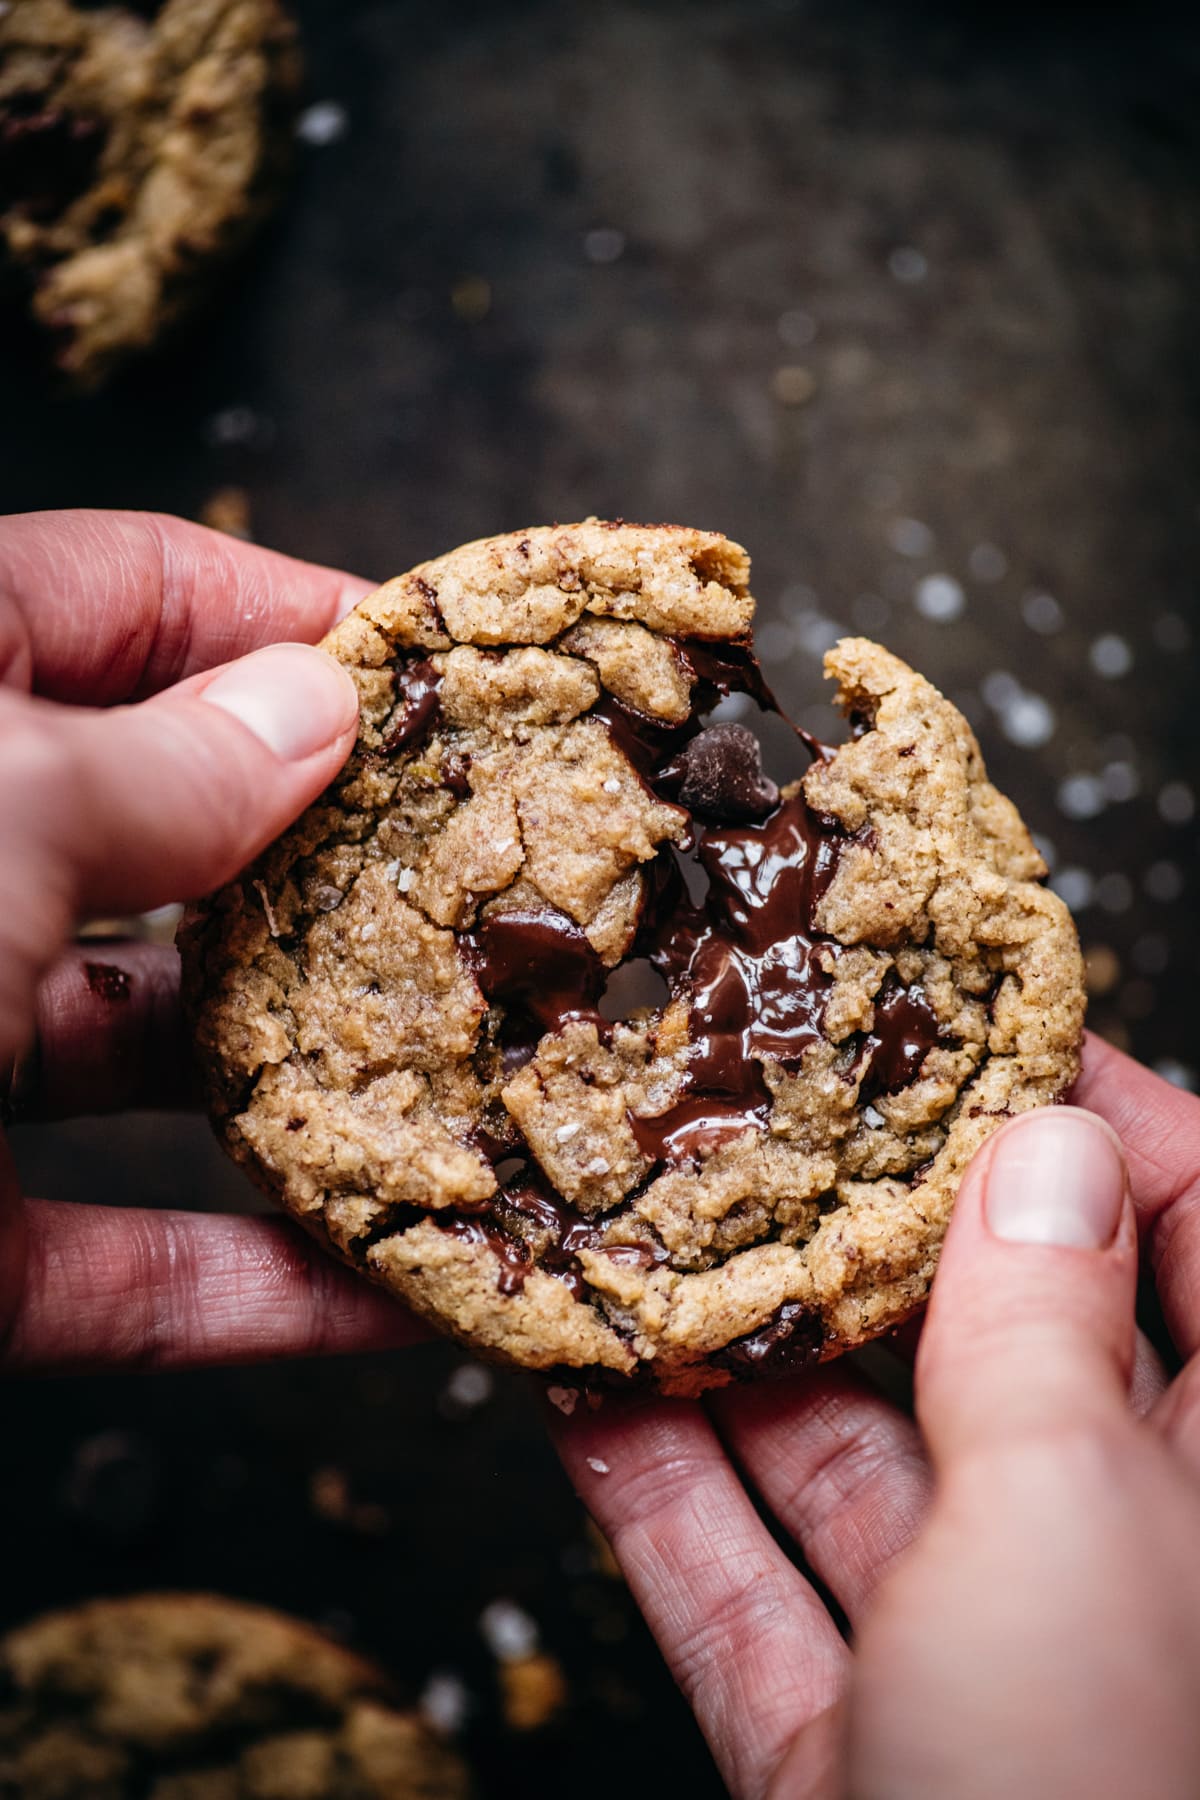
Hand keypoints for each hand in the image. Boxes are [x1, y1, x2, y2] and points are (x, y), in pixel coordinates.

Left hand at [0, 509, 422, 1372]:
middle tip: (503, 870)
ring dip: (328, 1086)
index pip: (133, 594)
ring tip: (497, 1077)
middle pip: (177, 833)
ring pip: (168, 1061)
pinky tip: (410, 1300)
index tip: (445, 668)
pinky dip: (265, 1293)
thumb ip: (162, 766)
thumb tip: (314, 707)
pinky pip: (134, 1265)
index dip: (295, 614)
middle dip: (339, 857)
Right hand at [550, 1036, 1199, 1798]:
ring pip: (850, 1464)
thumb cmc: (1091, 1798)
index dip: (1103, 1120)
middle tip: (776, 1114)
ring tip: (654, 1231)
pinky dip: (667, 1503)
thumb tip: (1045, 1150)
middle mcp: (1111, 1556)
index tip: (983, 1029)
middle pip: (1000, 1341)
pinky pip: (750, 1592)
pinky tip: (588, 1401)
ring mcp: (976, 1656)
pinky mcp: (854, 1744)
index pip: (1196, 1234)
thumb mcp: (1069, 1521)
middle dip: (876, 1231)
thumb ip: (1041, 1329)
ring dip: (740, 1360)